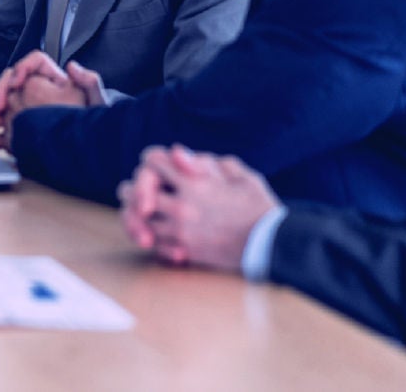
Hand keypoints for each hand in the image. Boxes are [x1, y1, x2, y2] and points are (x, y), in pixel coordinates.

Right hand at [0, 51, 98, 150]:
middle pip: (13, 80)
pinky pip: (8, 128)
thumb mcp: (97, 103)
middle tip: (0, 107)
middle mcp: (41, 91)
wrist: (95, 149)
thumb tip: (71, 66)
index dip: (22, 68)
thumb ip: (89, 82)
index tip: (17, 83)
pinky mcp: (27, 129)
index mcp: (56, 81)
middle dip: (1, 91)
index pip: (35, 62)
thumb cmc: (98, 125)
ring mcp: (31, 110)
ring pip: (6, 102)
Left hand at [118, 144, 279, 272]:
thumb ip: (207, 162)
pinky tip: (157, 233)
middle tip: (135, 192)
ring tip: (143, 212)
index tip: (157, 166)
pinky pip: (155, 244)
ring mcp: (181, 231)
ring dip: (139, 215)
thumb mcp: (240, 175)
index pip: (152, 163)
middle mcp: (182, 207)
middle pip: (135, 193)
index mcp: (194, 184)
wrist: (270, 244)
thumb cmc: (258, 206)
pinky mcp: (185, 251)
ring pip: (140, 221)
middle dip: (135, 189)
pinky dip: (153, 238)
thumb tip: (177, 153)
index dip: (152, 161)